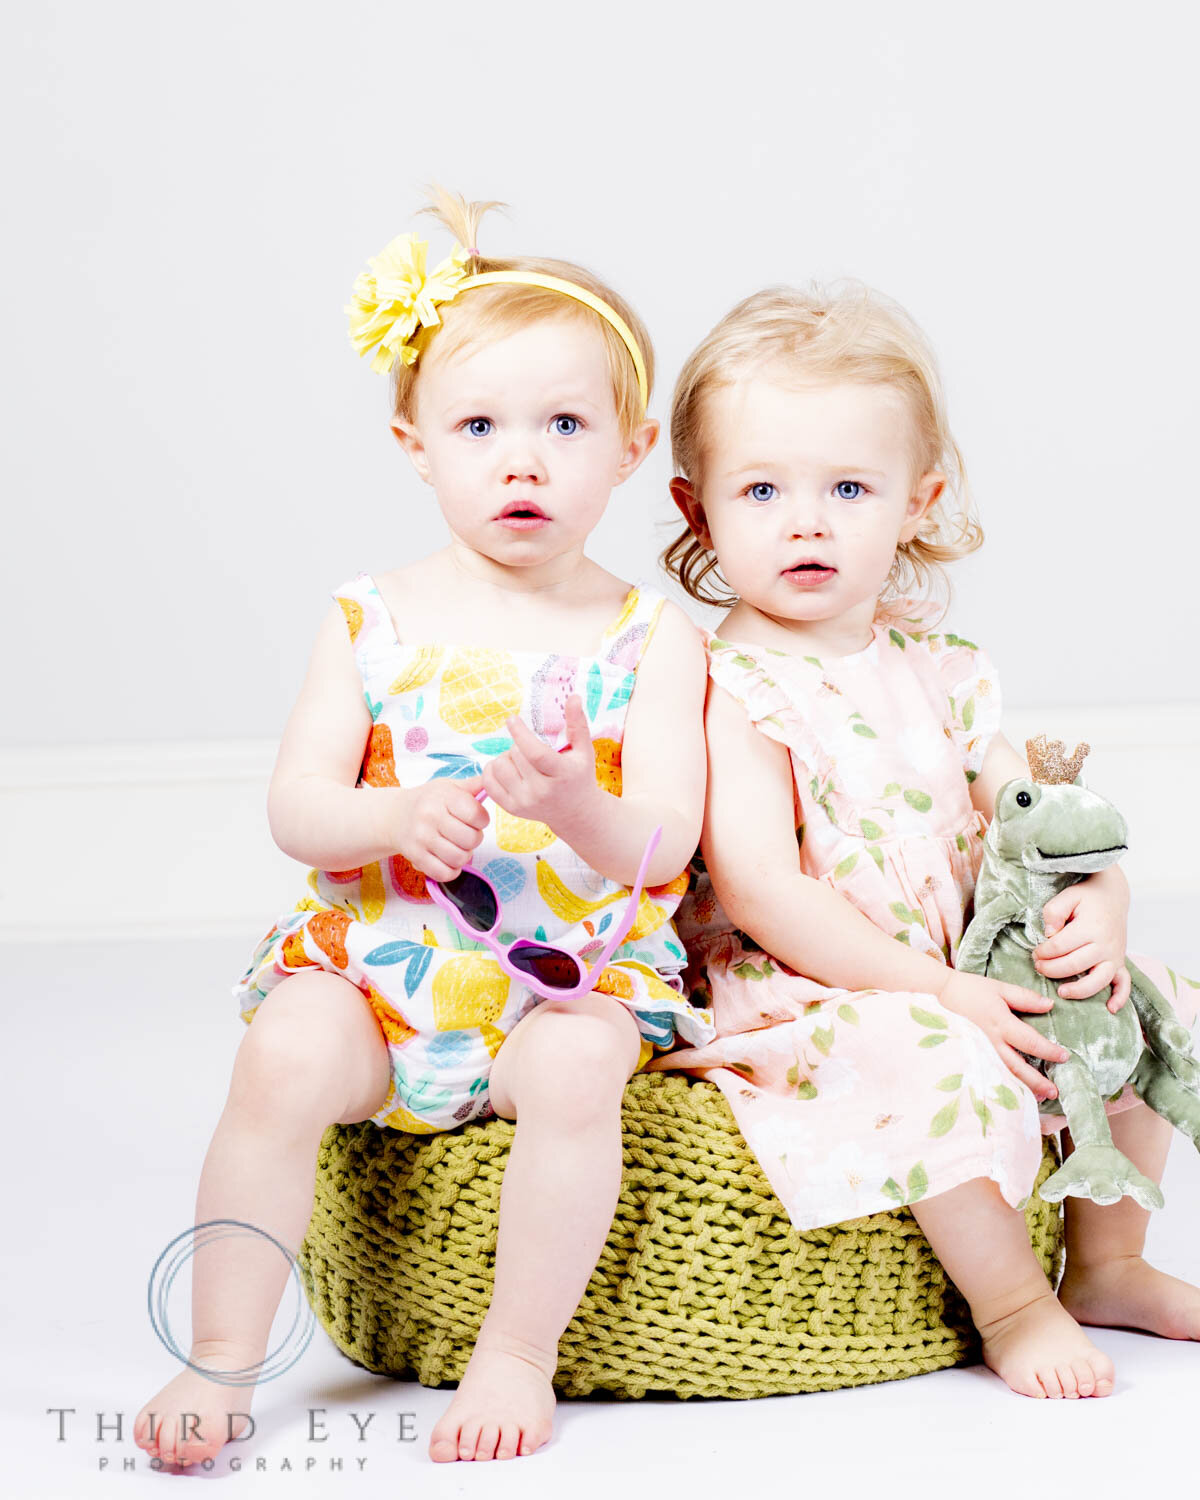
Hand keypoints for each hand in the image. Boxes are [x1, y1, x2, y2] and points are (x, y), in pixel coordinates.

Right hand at [390, 776, 488, 881]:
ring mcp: (421, 837)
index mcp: (443, 796)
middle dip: (475, 839)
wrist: (394, 815)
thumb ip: (472, 785)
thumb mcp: (448, 786)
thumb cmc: (428, 800)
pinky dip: (451, 871)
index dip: (482, 820)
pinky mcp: (414, 856)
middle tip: (466, 835)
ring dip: (464, 856)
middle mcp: (430, 816)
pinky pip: (443, 873)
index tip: (475, 819)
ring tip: (458, 847)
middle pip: (470, 839)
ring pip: (459, 858)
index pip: (476, 814)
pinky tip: (449, 861)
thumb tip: (493, 778)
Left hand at [482, 694, 602, 837]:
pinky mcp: (511, 809)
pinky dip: (493, 770)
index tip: (512, 719)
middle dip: (519, 745)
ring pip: (499, 766)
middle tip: (529, 748)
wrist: (575, 812)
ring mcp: (525, 802)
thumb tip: (574, 696)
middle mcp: (542, 791)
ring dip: (506, 757)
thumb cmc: (579, 776)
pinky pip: (488, 781)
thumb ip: (577, 723)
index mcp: (562, 774)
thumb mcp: (584, 750)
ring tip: (521, 760)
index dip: (520, 733)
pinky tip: (508, 769)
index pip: (535, 753)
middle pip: (515, 755)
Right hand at [936, 971, 1070, 1102]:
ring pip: (1003, 1074)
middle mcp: (990, 1041)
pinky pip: (991, 1073)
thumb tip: (1050, 1005)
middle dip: (1036, 1081)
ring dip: (1023, 1087)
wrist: (940, 995)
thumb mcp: (999, 988)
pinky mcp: (972, 1055)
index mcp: (1000, 1022)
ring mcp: (979, 1051)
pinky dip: (1005, 1085)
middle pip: (1017, 1067)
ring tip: (1040, 1097)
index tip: (1064, 1057)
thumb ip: (1024, 998)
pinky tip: (1016, 1093)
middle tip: (1054, 1092)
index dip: (1048, 1051)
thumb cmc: (972, 990)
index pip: (1029, 1041)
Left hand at [1034, 871, 1130, 1012]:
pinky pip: (1124, 983)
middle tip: (1038, 967)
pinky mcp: (1120, 962)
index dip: (1043, 952)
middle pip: (1075, 965)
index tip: (1035, 952)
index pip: (1060, 947)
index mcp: (1090, 927)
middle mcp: (1105, 944)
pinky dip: (1120, 997)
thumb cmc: (1086, 898)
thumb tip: (1049, 933)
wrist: (1112, 895)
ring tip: (1061, 992)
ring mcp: (1114, 956)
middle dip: (1051, 969)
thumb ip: (1054, 911)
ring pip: (1098, 980)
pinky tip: (1110, 1009)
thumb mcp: (1067, 896)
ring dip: (1079, 990)